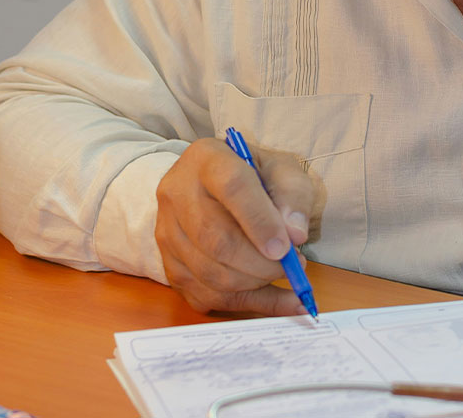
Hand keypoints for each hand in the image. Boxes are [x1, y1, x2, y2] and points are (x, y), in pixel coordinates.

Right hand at [154, 137, 314, 314]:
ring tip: (284, 272)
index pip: (232, 187)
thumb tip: (295, 234)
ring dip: (256, 282)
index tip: (287, 247)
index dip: (260, 221)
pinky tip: (282, 300)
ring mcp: (167, 232)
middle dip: (260, 262)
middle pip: (215, 238)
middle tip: (291, 265)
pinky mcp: (170, 265)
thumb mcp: (283, 171)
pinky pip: (208, 296)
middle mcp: (176, 193)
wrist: (215, 185)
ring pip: (209, 272)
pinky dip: (252, 304)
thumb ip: (294, 197)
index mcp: (207, 158)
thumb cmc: (256, 175)